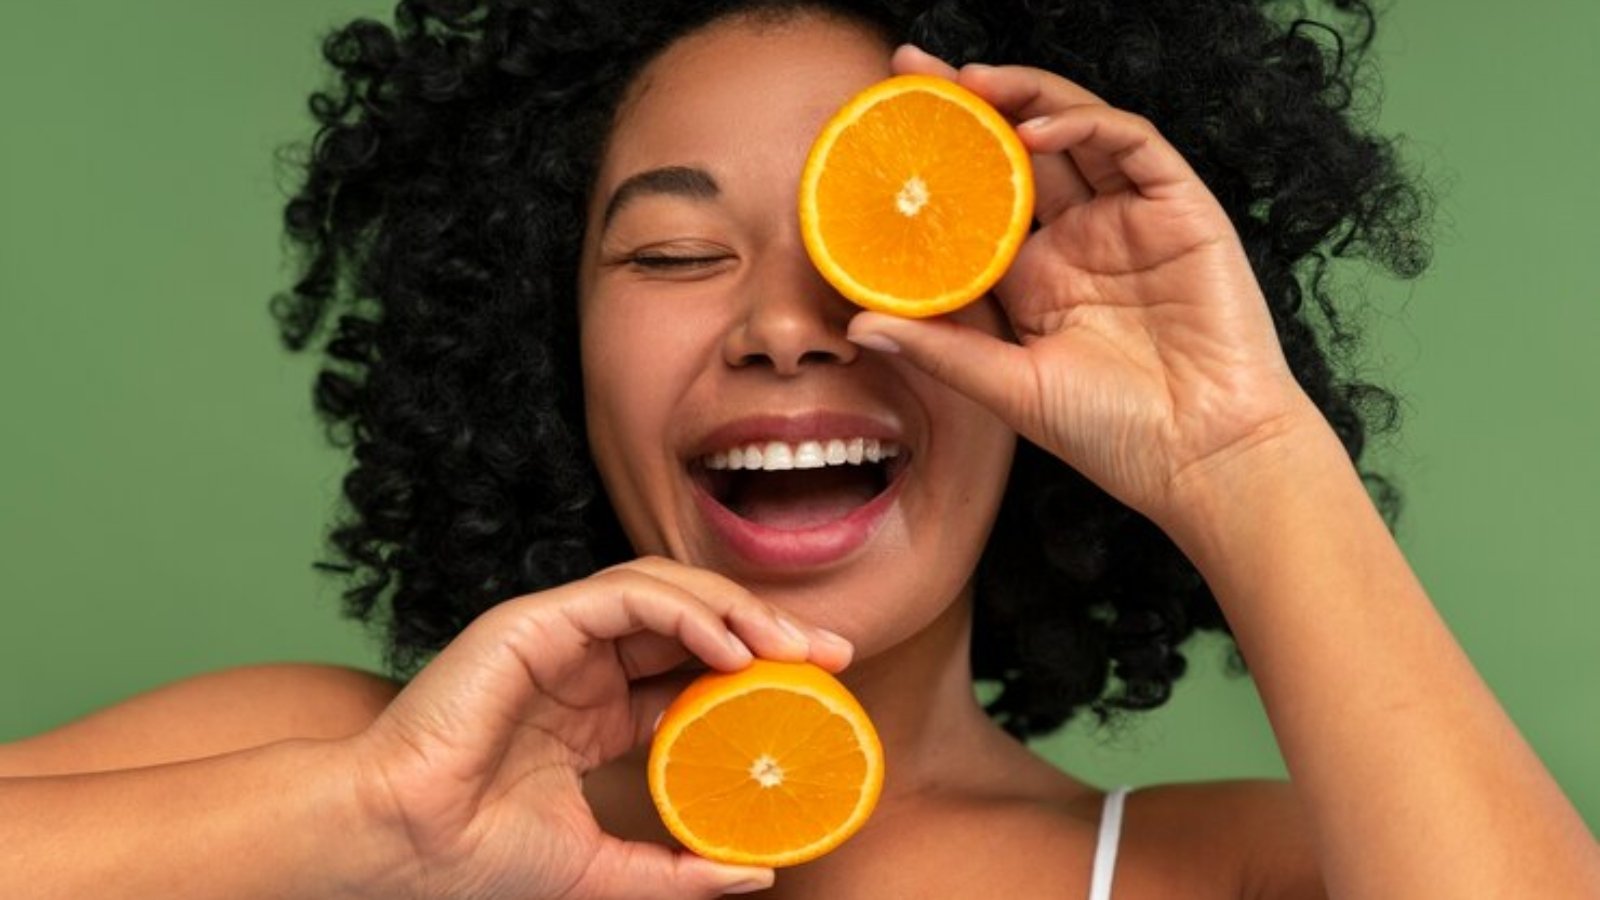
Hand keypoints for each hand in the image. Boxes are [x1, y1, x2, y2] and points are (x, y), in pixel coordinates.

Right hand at [344, 557, 851, 899]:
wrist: (403, 848)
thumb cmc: (479, 858)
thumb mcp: (606, 871)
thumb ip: (678, 870)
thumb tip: (758, 872)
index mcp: (596, 712)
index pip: (694, 671)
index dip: (760, 672)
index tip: (823, 689)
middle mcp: (583, 666)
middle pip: (693, 621)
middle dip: (767, 627)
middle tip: (833, 650)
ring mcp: (558, 638)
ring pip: (665, 591)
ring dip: (736, 608)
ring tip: (792, 644)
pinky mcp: (535, 621)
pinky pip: (625, 595)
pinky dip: (685, 610)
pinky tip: (731, 648)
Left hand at [848, 45, 1326, 525]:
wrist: (1203, 458)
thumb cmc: (1111, 433)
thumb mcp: (1008, 388)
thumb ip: (940, 349)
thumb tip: (857, 325)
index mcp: (1034, 277)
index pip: (974, 199)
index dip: (932, 159)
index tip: (875, 129)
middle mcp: (1078, 238)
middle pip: (1015, 148)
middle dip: (966, 102)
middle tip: (908, 71)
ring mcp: (1129, 219)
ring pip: (1072, 131)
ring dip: (1022, 98)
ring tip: (967, 83)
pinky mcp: (1180, 210)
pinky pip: (1132, 145)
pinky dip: (1085, 126)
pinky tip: (1035, 132)